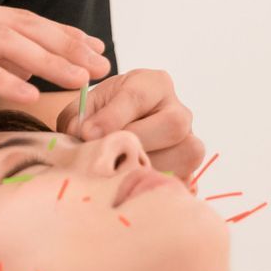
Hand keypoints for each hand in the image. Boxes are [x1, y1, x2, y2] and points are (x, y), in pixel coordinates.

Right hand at [0, 0, 111, 116]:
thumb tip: (15, 75)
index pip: (22, 21)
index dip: (61, 35)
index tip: (93, 51)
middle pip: (24, 26)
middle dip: (67, 45)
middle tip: (101, 64)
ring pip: (7, 41)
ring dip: (48, 60)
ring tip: (79, 79)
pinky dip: (5, 78)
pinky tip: (30, 94)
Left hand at [56, 68, 205, 180]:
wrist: (118, 132)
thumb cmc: (103, 116)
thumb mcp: (86, 108)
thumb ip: (80, 117)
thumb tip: (84, 135)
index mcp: (154, 84)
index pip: (137, 97)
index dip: (111, 117)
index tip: (87, 133)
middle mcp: (178, 110)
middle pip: (172, 125)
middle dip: (136, 143)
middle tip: (107, 155)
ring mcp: (190, 141)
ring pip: (184, 155)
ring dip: (147, 168)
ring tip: (118, 172)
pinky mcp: (190, 169)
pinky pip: (184, 181)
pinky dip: (158, 186)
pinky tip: (134, 187)